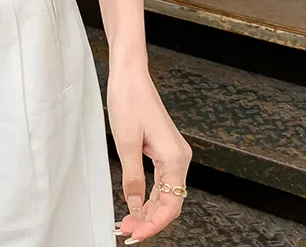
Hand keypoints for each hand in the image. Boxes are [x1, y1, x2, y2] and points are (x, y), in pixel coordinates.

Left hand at [108, 66, 191, 243]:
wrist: (129, 74)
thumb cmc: (128, 99)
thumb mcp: (125, 143)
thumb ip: (132, 178)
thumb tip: (135, 205)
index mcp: (174, 158)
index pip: (170, 205)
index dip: (153, 224)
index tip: (136, 233)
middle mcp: (180, 157)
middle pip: (171, 202)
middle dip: (150, 220)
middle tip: (128, 231)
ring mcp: (174, 152)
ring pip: (167, 193)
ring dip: (150, 210)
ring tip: (129, 221)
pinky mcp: (165, 148)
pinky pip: (162, 180)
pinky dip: (151, 195)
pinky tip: (137, 204)